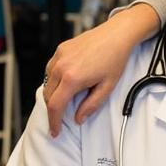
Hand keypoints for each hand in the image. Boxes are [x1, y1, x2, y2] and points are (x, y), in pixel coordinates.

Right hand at [44, 3, 161, 136]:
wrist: (118, 34)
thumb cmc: (115, 58)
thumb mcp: (108, 86)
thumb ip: (91, 105)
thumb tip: (78, 119)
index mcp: (72, 78)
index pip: (55, 106)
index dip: (54, 121)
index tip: (55, 131)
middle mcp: (61, 67)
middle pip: (48, 96)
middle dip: (53, 110)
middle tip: (60, 119)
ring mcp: (59, 56)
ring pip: (47, 82)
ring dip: (52, 95)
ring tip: (63, 102)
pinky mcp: (60, 49)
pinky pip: (50, 69)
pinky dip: (54, 79)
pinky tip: (64, 83)